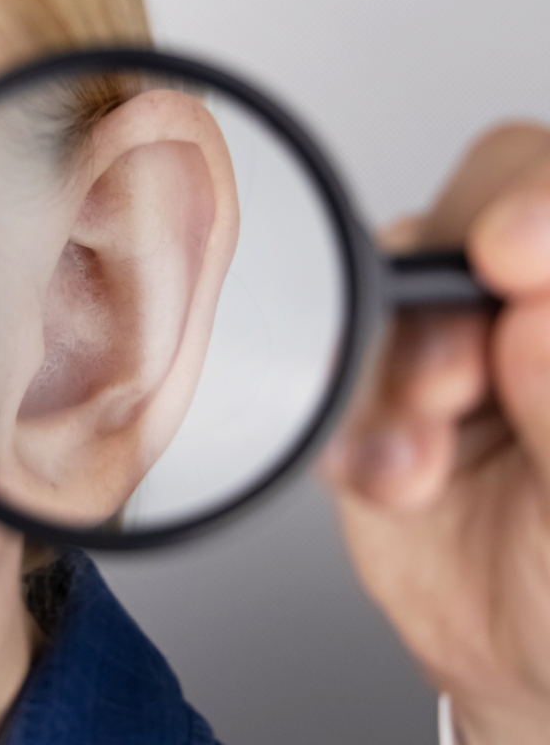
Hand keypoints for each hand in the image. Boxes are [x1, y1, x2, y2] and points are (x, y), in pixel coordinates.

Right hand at [321, 123, 549, 744]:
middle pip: (462, 230)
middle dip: (442, 311)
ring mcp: (442, 341)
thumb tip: (533, 318)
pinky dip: (347, 426)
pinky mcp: (373, 387)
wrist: (518, 653)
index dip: (532, 206)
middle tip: (458, 385)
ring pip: (379, 299)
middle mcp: (517, 311)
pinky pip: (329, 370)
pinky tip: (393, 477)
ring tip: (423, 461)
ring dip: (387, 380)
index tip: (510, 257)